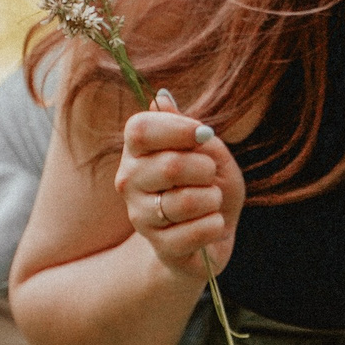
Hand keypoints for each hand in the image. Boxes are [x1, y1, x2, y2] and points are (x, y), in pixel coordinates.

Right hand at [119, 92, 244, 278]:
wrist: (210, 236)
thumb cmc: (208, 187)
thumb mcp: (210, 153)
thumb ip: (190, 129)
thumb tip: (161, 97)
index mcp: (137, 152)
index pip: (139, 130)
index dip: (177, 129)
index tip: (204, 134)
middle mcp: (129, 182)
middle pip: (170, 166)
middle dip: (206, 168)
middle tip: (210, 175)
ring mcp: (140, 216)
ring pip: (186, 201)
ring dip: (213, 198)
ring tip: (211, 201)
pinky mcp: (160, 246)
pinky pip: (197, 231)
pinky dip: (215, 224)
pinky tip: (211, 224)